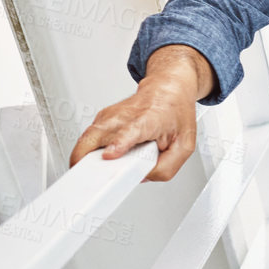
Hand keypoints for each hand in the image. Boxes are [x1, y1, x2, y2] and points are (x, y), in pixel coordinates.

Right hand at [69, 47, 215, 182]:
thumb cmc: (175, 113)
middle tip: (89, 179)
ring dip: (84, 159)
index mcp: (146, 120)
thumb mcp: (184, 144)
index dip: (117, 145)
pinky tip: (100, 161)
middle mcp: (123, 116)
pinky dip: (89, 153)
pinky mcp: (101, 119)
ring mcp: (109, 116)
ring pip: (86, 140)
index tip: (108, 155)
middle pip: (95, 137)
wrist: (167, 89)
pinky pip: (88, 140)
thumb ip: (166, 167)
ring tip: (92, 174)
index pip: (128, 133)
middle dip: (86, 159)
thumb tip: (143, 178)